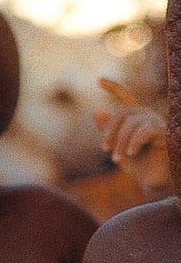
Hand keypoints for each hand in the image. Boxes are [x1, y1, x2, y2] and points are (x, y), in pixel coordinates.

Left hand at [94, 78, 169, 192]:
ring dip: (120, 142)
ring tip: (117, 159)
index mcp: (136, 118)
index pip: (127, 97)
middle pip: (123, 113)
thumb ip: (107, 130)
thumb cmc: (136, 165)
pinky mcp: (164, 134)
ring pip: (132, 123)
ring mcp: (157, 123)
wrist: (152, 182)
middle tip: (105, 150)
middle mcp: (148, 116)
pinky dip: (134, 142)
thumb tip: (97, 110)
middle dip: (110, 131)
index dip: (114, 88)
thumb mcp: (116, 147)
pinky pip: (144, 131)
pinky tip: (130, 153)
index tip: (99, 80)